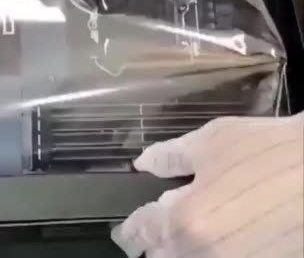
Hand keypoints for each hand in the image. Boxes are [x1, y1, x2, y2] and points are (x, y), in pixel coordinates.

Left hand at [112, 114, 303, 257]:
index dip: (128, 233)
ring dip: (182, 251)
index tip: (122, 234)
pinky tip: (218, 236)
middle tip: (153, 232)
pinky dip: (211, 253)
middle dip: (154, 246)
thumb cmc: (265, 152)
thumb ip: (170, 156)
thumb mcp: (212, 142)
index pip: (143, 233)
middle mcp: (205, 256)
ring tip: (184, 233)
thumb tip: (143, 163)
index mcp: (185, 221)